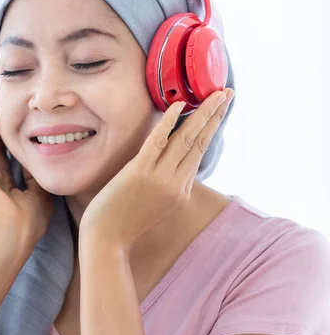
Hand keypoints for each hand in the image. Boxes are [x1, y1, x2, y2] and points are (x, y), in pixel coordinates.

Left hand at [79, 88, 234, 253]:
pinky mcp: (140, 173)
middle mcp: (176, 184)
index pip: (199, 153)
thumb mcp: (154, 205)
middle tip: (228, 92)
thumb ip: (165, 186)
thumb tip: (168, 163)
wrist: (106, 242)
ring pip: (186, 139)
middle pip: (200, 142)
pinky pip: (158, 142)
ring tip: (216, 94)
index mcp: (180, 191)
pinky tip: (179, 105)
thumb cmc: (123, 223)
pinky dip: (169, 122)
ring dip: (203, 113)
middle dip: (215, 115)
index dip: (210, 129)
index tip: (219, 111)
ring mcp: (159, 178)